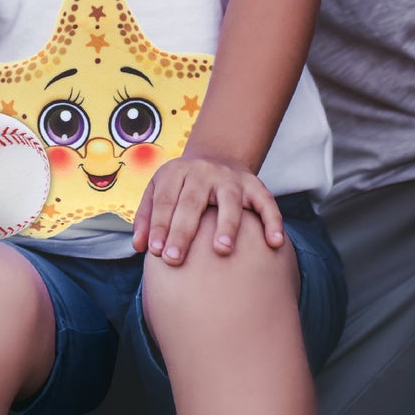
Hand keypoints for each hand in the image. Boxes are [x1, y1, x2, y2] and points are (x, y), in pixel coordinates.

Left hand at [131, 153, 286, 265]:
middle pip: (192, 202)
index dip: (159, 225)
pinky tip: (275, 242)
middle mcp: (204, 172)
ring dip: (227, 224)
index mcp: (177, 172)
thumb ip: (147, 217)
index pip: (166, 200)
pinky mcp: (254, 185)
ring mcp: (231, 178)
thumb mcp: (159, 189)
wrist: (216, 155)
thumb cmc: (182, 185)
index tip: (156, 253)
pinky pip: (266, 202)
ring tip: (222, 249)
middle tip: (174, 259)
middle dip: (182, 231)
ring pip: (230, 200)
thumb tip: (140, 247)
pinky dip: (272, 221)